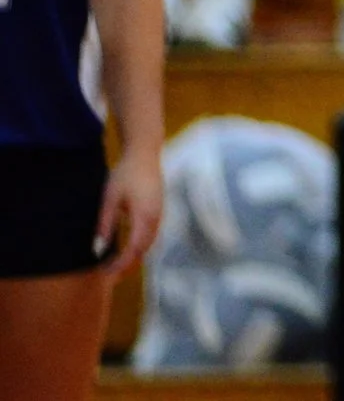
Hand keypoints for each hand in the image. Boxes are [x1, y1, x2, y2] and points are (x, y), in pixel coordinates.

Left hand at [94, 148, 162, 276]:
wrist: (144, 153)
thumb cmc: (125, 174)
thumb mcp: (110, 199)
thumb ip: (105, 225)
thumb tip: (98, 250)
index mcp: (144, 217)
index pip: (134, 249)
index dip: (121, 264)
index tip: (106, 273)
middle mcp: (156, 218)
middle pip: (144, 249)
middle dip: (128, 264)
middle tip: (109, 275)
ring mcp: (160, 213)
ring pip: (149, 242)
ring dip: (135, 256)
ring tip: (117, 264)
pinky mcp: (158, 209)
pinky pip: (151, 234)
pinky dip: (140, 245)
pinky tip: (129, 247)